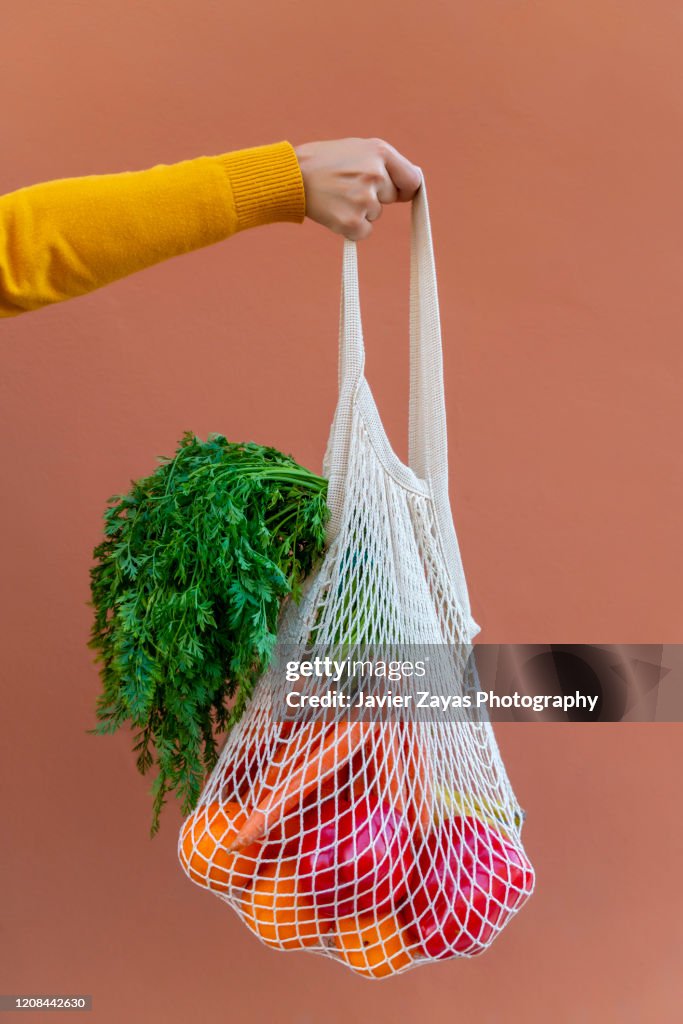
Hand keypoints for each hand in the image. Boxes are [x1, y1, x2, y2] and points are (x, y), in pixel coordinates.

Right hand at [293, 137, 422, 240]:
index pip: (412, 179)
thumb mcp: (358, 149)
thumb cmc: (325, 162)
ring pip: (376, 214)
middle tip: (347, 186)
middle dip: (375, 196)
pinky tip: (334, 211)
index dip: (406, 188)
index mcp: (380, 152)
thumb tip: (413, 184)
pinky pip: (364, 231)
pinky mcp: (353, 221)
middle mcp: (375, 174)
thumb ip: (385, 164)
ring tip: (337, 195)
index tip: (400, 194)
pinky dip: (351, 227)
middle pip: (391, 198)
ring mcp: (364, 199)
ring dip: (360, 211)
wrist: (292, 176)